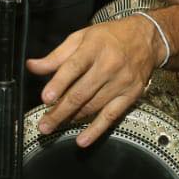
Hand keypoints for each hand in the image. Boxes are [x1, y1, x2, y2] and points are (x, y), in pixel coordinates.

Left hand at [26, 15, 161, 147]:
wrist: (146, 39)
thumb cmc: (109, 37)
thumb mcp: (81, 37)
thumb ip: (57, 55)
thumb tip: (32, 66)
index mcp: (94, 47)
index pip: (74, 67)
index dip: (59, 84)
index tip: (46, 99)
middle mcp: (109, 65)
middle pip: (81, 92)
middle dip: (60, 111)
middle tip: (44, 125)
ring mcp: (121, 82)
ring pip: (93, 106)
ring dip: (72, 119)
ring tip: (54, 127)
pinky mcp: (131, 95)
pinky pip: (111, 116)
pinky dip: (96, 130)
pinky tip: (82, 140)